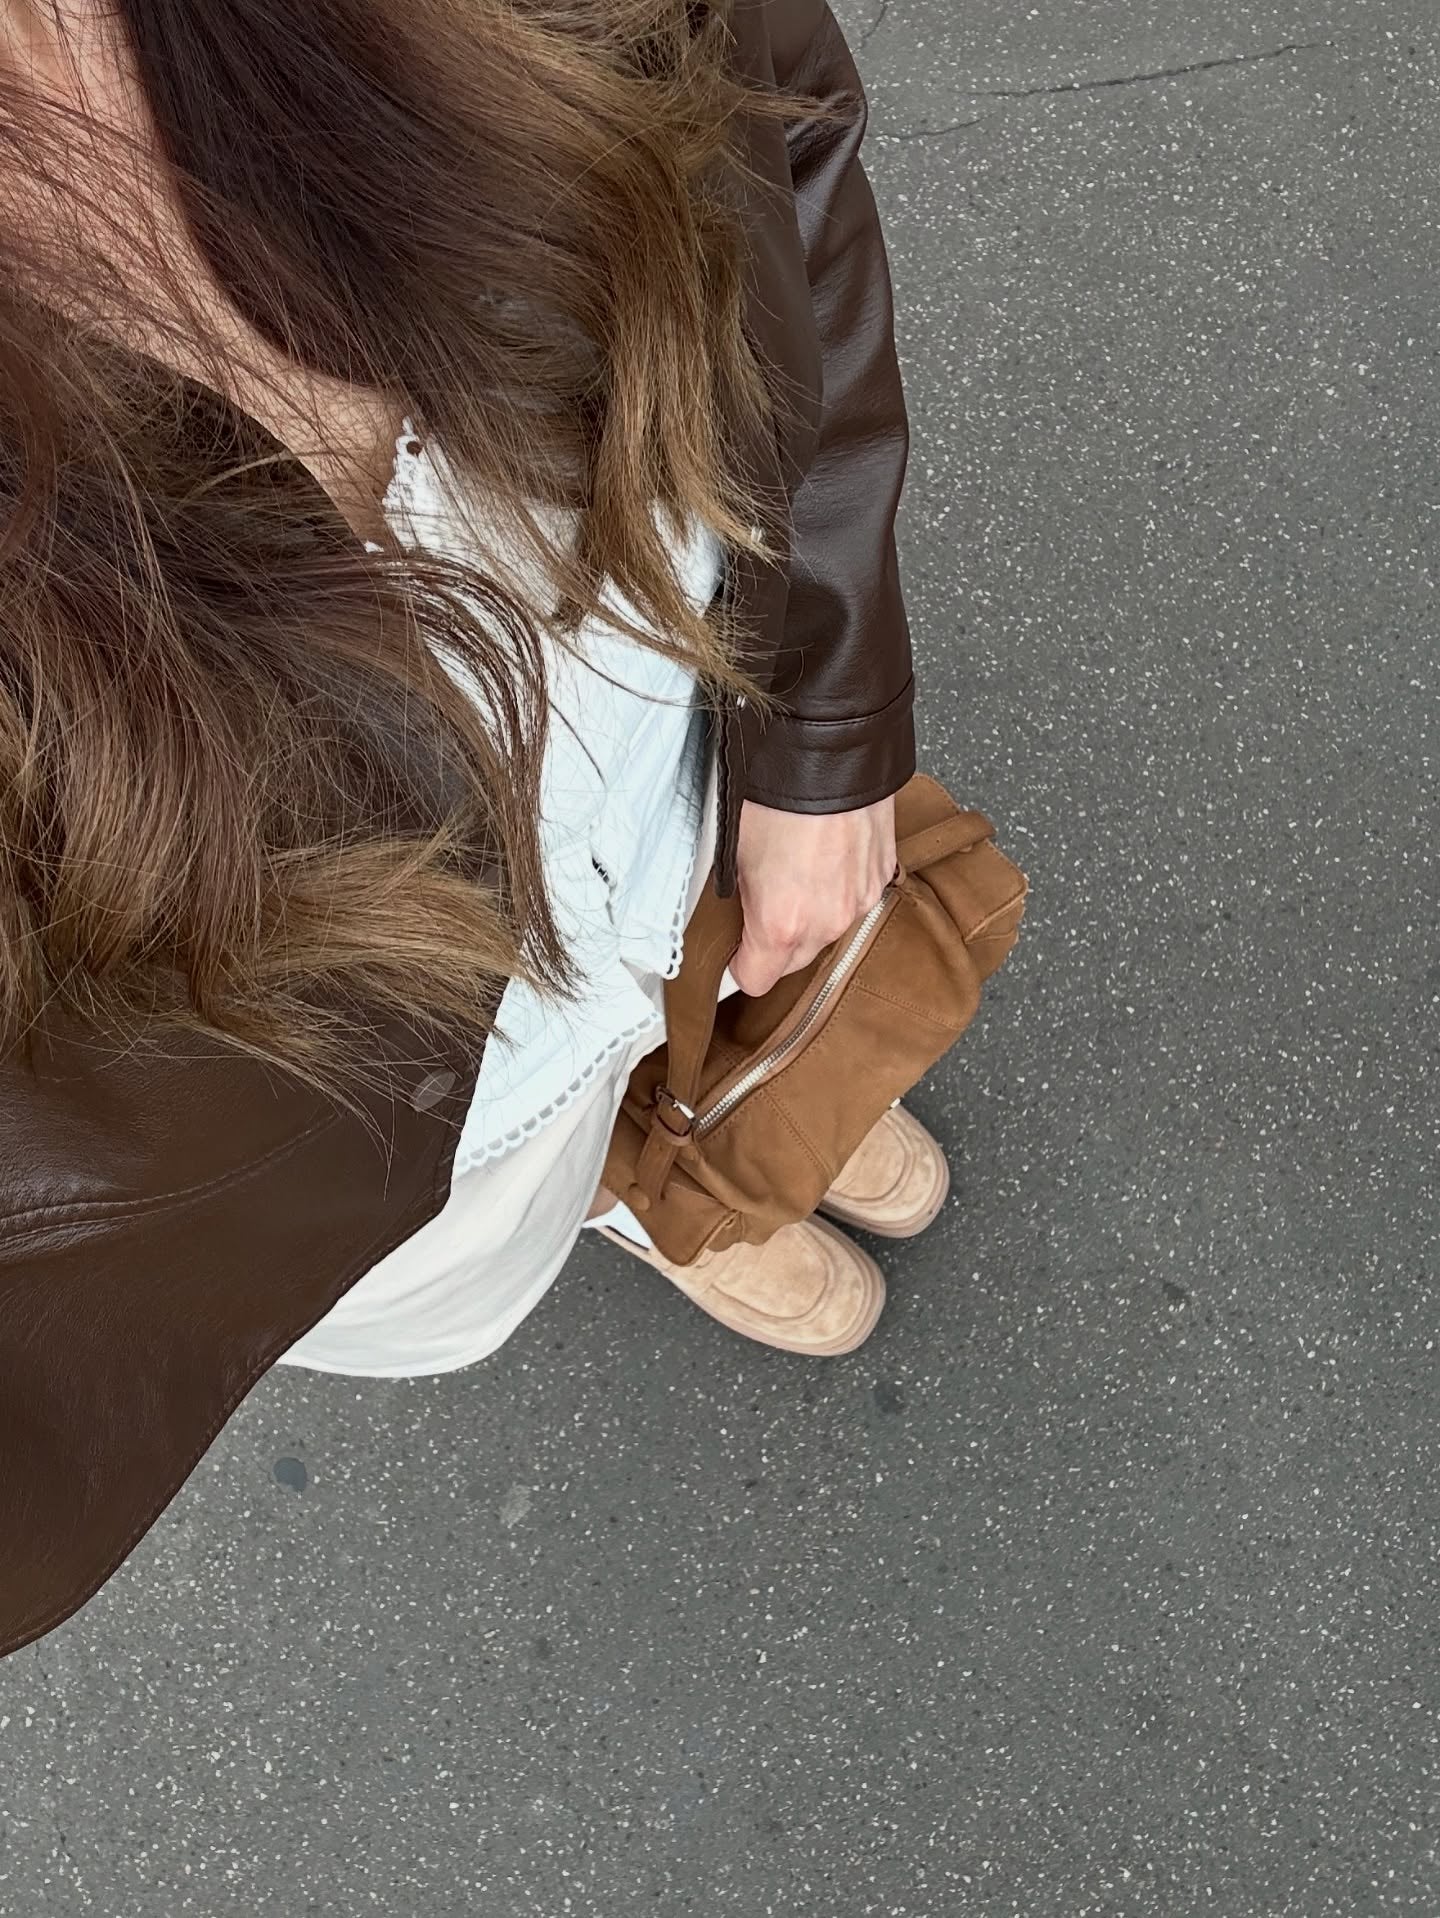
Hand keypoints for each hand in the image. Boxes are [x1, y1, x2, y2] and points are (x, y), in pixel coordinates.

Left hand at [731, 795, 896, 995]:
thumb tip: (729, 919)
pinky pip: (854, 901)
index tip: (731, 953)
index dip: (738, 967)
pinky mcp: (881, 877)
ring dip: (811, 916)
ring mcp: (860, 901)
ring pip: (827, 931)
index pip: (755, 980)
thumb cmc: (775, 791)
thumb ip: (735, 902)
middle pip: (794, 962)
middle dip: (775, 943)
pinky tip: (824, 857)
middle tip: (759, 903)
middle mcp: (826, 922)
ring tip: (796, 872)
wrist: (829, 749)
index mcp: (781, 924)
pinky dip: (838, 889)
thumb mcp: (732, 852)